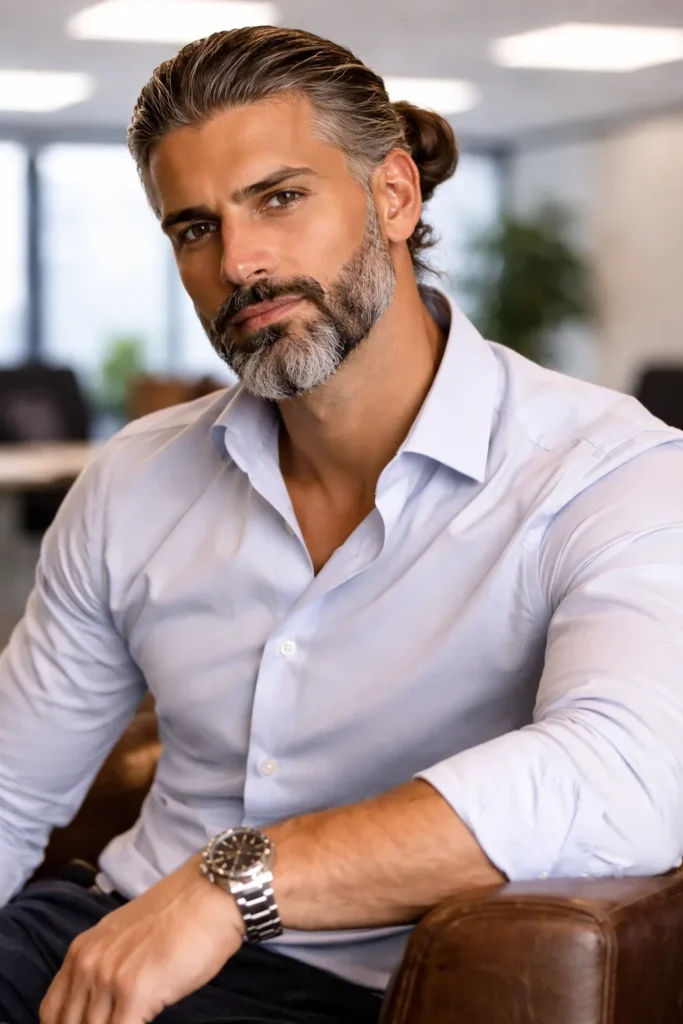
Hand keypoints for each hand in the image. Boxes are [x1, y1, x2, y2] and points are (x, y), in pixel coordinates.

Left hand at [39, 853, 243, 1023]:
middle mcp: (87, 963)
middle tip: (119, 1021)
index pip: (52, 1013)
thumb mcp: (127, 938)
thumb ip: (106, 968)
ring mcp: (108, 978)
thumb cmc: (181, 916)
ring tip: (135, 1021)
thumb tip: (102, 1008)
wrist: (213, 894)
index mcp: (81, 951)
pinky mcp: (134, 992)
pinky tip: (148, 1023)